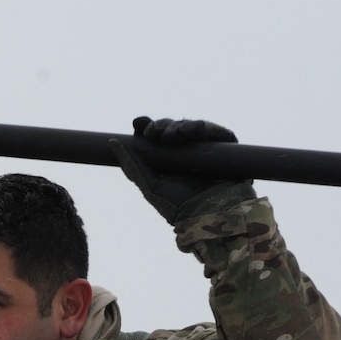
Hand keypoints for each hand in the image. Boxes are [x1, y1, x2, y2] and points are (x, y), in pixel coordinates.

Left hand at [111, 116, 257, 223]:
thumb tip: (113, 141)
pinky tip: (194, 131)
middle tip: (155, 133)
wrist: (208, 216)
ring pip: (193, 127)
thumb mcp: (150, 185)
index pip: (157, 136)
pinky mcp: (228, 149)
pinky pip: (217, 132)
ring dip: (181, 126)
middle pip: (173, 128)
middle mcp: (188, 153)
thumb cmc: (178, 206)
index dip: (148, 126)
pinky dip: (206, 128)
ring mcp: (208, 150)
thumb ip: (132, 165)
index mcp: (169, 160)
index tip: (138, 123)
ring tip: (174, 135)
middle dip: (163, 126)